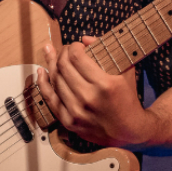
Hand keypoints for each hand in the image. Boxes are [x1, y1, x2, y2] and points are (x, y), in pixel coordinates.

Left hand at [37, 36, 152, 148]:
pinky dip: (43, 83)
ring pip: (55, 80)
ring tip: (53, 55)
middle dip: (62, 52)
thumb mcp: (126, 71)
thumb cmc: (128, 99)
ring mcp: (76, 111)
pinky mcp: (69, 122)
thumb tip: (85, 39)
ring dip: (52, 64)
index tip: (77, 45)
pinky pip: (50, 99)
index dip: (73, 46)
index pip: (77, 57)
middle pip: (63, 66)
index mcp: (105, 84)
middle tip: (66, 50)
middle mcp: (88, 98)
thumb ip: (108, 51)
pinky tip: (41, 72)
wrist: (129, 131)